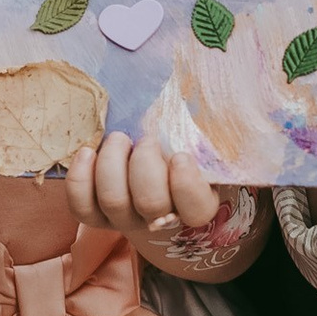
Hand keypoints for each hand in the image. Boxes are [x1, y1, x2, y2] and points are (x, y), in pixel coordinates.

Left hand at [65, 131, 223, 252]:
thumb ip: (206, 130)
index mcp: (195, 203)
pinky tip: (88, 152)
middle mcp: (160, 218)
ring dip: (113, 161)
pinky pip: (82, 207)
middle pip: (151, 203)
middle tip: (146, 140)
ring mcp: (125, 219)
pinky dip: (80, 178)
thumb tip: (236, 97)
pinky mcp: (96, 215)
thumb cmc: (175, 146)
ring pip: (114, 201)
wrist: (142, 164)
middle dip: (145, 162)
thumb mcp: (198, 138)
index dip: (187, 185)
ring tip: (119, 139)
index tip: (180, 156)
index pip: (197, 210)